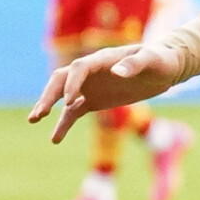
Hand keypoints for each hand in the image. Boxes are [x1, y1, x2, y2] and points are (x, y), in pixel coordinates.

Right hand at [28, 42, 185, 142]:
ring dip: (47, 106)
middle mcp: (90, 72)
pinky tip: (54, 139)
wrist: (165, 68)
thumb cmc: (160, 60)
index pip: (79, 68)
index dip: (73, 83)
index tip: (71, 102)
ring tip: (34, 120)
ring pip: (62, 96)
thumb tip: (117, 72)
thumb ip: (135, 64)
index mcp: (102, 59)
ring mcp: (90, 87)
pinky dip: (63, 124)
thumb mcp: (152, 60)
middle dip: (49, 95)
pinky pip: (73, 113)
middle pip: (61, 80)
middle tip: (39, 113)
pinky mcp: (94, 100)